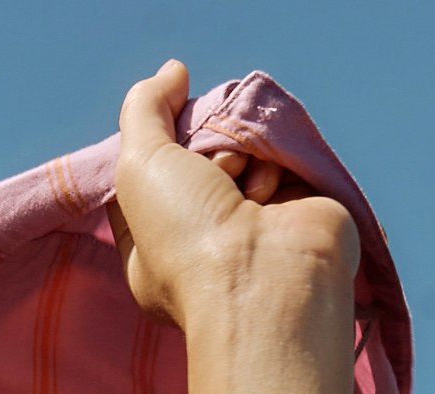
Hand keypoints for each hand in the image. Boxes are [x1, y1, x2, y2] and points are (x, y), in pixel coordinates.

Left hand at [110, 62, 358, 338]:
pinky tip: (269, 190)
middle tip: (207, 171)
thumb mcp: (138, 167)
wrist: (267, 280)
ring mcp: (252, 223)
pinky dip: (273, 162)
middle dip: (200, 147)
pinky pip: (279, 153)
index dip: (156, 149)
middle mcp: (201, 239)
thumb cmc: (189, 239)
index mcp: (151, 249)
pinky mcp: (295, 204)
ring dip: (237, 152)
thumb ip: (143, 109)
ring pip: (239, 146)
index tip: (162, 148)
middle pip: (197, 151)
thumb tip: (172, 72)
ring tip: (239, 182)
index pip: (147, 175)